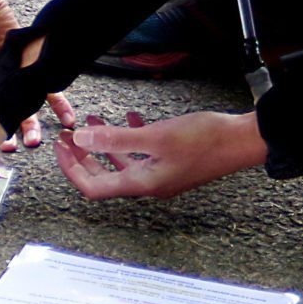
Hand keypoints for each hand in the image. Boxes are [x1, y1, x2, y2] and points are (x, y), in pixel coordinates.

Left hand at [52, 109, 268, 201]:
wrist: (242, 141)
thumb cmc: (204, 140)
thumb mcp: (155, 136)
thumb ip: (116, 139)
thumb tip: (81, 140)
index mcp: (142, 183)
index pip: (94, 187)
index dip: (72, 168)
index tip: (60, 146)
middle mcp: (149, 184)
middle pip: (105, 176)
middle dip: (85, 155)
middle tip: (71, 134)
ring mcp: (162, 174)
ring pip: (124, 162)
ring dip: (107, 143)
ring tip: (95, 119)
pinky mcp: (173, 162)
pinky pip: (144, 152)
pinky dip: (132, 136)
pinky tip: (132, 117)